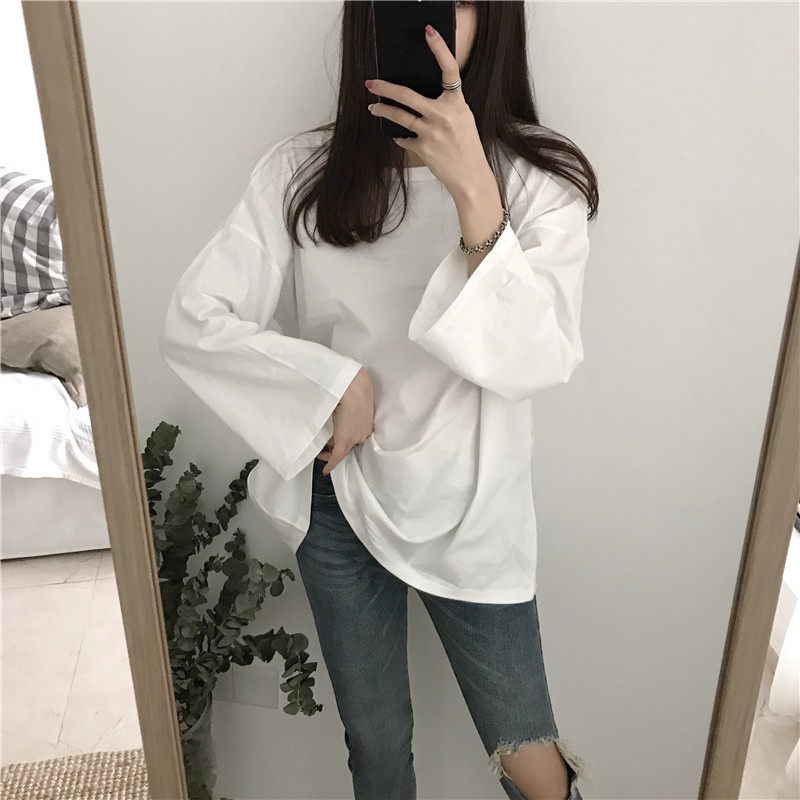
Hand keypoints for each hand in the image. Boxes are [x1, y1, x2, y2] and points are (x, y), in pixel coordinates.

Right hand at [316, 367, 373, 474]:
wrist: (353, 386)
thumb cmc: (353, 386)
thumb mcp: (354, 399)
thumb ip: (348, 408)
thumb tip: (339, 411)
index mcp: (366, 423)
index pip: (355, 437)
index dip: (344, 440)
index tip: (336, 442)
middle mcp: (363, 433)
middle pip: (349, 445)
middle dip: (336, 448)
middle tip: (325, 450)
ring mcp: (355, 437)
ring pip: (342, 451)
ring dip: (329, 454)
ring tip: (319, 453)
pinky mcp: (345, 440)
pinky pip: (337, 456)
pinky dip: (331, 464)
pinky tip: (325, 470)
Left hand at [365, 24, 492, 201]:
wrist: (470, 176)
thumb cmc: (468, 148)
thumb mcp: (463, 119)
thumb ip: (446, 106)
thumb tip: (422, 99)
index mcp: (456, 103)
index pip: (449, 69)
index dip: (440, 48)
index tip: (429, 32)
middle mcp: (442, 115)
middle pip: (407, 95)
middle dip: (384, 88)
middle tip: (371, 83)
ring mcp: (431, 132)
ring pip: (399, 116)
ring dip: (383, 111)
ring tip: (372, 108)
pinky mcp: (423, 149)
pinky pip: (404, 139)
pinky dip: (401, 138)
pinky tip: (399, 136)